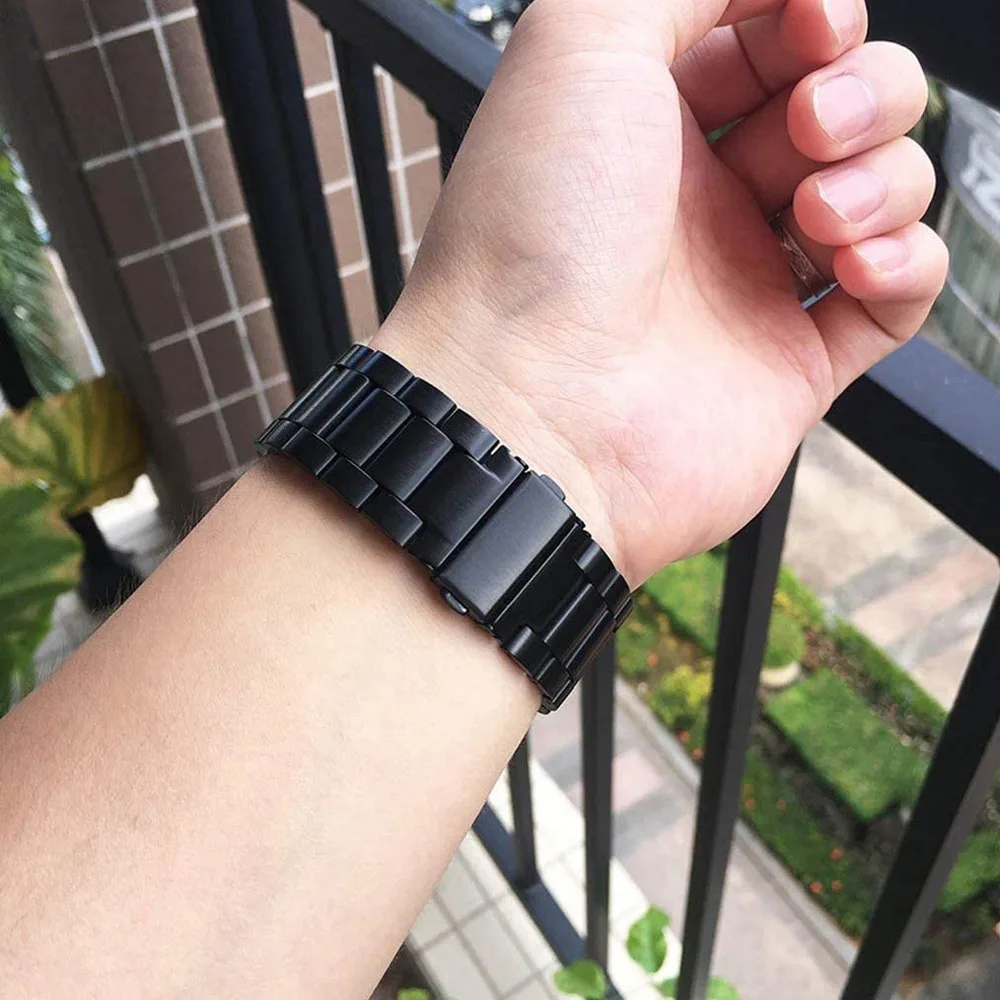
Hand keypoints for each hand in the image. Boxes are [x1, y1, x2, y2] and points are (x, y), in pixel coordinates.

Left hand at [374, 0, 946, 584]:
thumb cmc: (533, 238)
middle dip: (858, 92)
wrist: (534, 409)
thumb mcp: (578, 45)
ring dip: (881, 177)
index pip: (773, 41)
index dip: (811, 15)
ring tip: (816, 209)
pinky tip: (854, 262)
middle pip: (842, 107)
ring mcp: (750, 283)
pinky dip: (905, 262)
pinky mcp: (793, 362)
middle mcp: (703, 203)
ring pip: (880, 192)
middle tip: (810, 125)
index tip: (814, 22)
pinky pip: (897, 295)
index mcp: (650, 126)